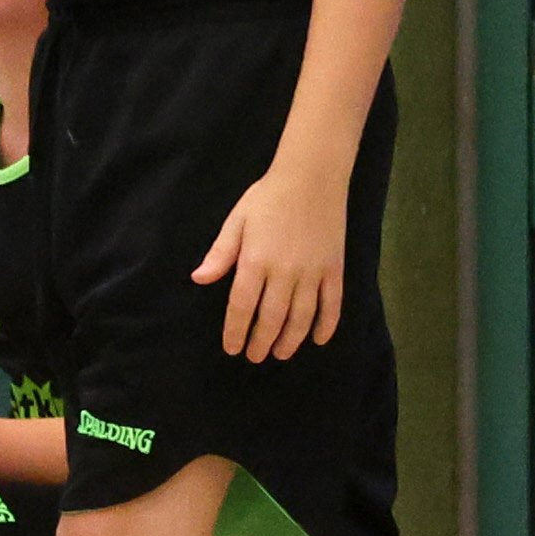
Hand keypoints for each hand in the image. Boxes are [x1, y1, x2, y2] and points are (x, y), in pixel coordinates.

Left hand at [194, 162, 346, 361]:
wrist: (312, 178)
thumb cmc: (267, 198)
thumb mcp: (236, 222)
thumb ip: (220, 254)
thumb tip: (199, 279)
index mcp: (256, 261)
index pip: (242, 306)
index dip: (236, 330)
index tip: (232, 348)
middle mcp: (285, 272)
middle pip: (272, 317)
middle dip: (262, 341)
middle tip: (254, 356)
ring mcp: (313, 272)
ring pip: (302, 316)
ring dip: (291, 339)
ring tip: (281, 354)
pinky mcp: (335, 269)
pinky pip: (333, 304)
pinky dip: (327, 324)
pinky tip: (318, 339)